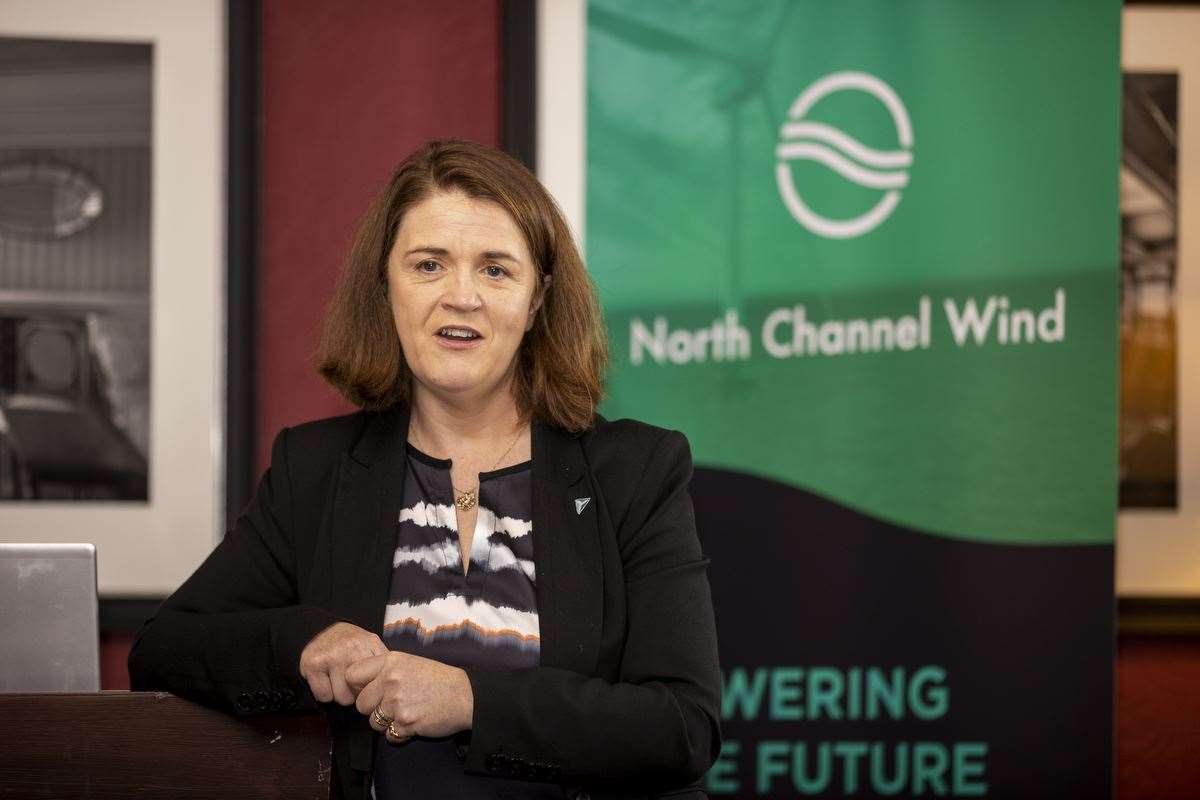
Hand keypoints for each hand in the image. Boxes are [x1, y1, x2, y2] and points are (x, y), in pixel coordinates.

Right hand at [298, 622, 387, 705]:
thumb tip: (394, 686)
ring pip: (342, 698)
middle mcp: (351, 649)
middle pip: (361, 694)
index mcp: (370, 644)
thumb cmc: (350, 642)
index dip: (376, 689)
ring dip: (340, 694)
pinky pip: (324, 696)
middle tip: (351, 681)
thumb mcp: (371, 644)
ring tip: (338, 679)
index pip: (380, 680)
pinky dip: (324, 693)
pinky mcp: (313, 665)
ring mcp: (331, 657)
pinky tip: (326, 680)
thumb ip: (382, 662)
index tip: (372, 688)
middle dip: (357, 693)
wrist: (320, 627)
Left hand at [346, 651, 473, 741]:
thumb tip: (359, 683)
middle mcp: (390, 680)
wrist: (465, 696)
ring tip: (406, 713)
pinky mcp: (405, 722)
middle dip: (373, 708)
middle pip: (360, 703)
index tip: (368, 690)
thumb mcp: (410, 662)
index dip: (357, 686)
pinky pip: (389, 735)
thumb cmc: (438, 679)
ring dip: (386, 723)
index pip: (352, 674)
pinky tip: (413, 722)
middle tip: (391, 705)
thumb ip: (385, 670)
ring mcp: (397, 702)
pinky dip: (399, 733)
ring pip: (373, 722)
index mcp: (390, 661)